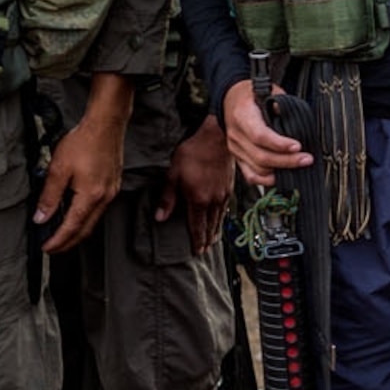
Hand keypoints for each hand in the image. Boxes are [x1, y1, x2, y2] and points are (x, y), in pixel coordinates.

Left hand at [37, 78, 130, 254]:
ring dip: (77, 231)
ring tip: (62, 234)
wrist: (105, 125)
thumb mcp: (58, 169)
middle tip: (54, 248)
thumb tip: (41, 217)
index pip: (72, 227)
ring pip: (93, 220)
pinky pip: (99, 209)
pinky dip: (86, 218)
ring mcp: (111, 192)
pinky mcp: (113, 185)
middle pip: (86, 229)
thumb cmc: (83, 142)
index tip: (47, 248)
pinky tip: (76, 214)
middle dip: (69, 242)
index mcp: (90, 196)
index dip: (58, 240)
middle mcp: (104, 198)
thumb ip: (49, 196)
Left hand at [161, 115, 235, 253]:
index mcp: (198, 200)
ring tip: (212, 239)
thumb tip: (160, 217)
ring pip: (220, 218)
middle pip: (210, 226)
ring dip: (215, 230)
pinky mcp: (229, 186)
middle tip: (204, 249)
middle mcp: (213, 201)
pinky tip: (220, 218)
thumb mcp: (173, 174)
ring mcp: (223, 194)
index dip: (196, 240)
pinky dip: (222, 217)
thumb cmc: (193, 153)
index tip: (196, 251)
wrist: (216, 139)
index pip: (197, 227)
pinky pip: (225, 208)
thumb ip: (168, 197)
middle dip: (206, 239)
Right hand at [221, 79, 312, 187]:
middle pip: (260, 156)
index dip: (279, 144)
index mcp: (242, 115)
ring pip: (257, 169)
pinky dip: (267, 180)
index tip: (297, 146)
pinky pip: (251, 176)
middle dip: (287, 161)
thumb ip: (279, 102)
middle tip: (307, 159)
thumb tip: (286, 112)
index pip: (259, 135)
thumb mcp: (268, 90)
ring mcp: (235, 148)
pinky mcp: (238, 158)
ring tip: (300, 165)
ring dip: (281, 171)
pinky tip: (282, 177)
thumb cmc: (253, 96)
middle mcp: (236, 134)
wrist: (232, 99)